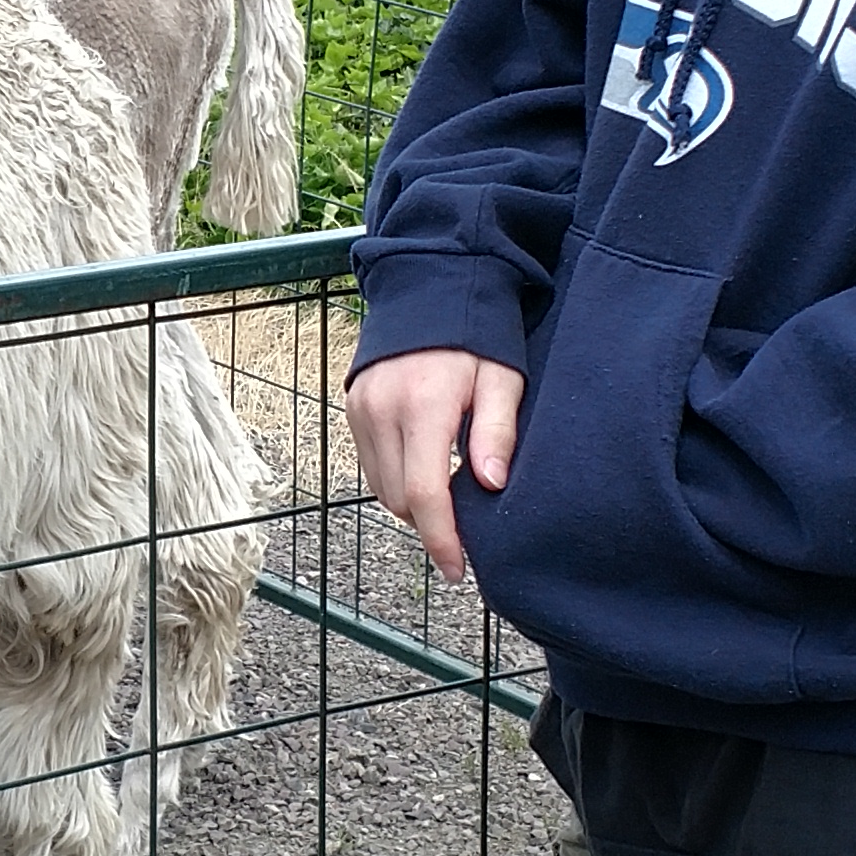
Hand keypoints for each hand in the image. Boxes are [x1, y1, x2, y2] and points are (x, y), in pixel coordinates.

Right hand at [342, 347, 522, 583]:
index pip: (424, 493)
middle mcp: (383, 410)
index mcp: (424, 405)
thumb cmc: (477, 334)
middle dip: (430, 523)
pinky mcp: (352, 408)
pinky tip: (424, 469)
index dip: (441, 540)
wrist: (429, 287)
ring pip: (381, 487)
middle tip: (465, 526)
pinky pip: (371, 465)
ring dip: (412, 503)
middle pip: (399, 499)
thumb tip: (491, 486)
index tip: (458, 569)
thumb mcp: (502, 378)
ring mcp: (361, 409)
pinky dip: (396, 480)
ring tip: (447, 495)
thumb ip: (497, 432)